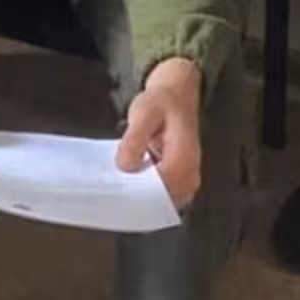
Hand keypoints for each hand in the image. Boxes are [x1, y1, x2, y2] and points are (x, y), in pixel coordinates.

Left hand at [116, 57, 202, 208]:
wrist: (176, 97)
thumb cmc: (161, 103)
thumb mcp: (143, 113)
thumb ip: (134, 140)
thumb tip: (125, 166)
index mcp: (184, 160)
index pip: (159, 191)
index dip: (135, 191)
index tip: (114, 187)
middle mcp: (190, 177)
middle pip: (159, 202)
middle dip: (134, 196)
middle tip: (110, 187)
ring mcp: (186, 183)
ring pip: (159, 203)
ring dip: (138, 195)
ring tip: (117, 181)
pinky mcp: (179, 183)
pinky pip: (161, 196)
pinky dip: (144, 192)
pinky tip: (128, 179)